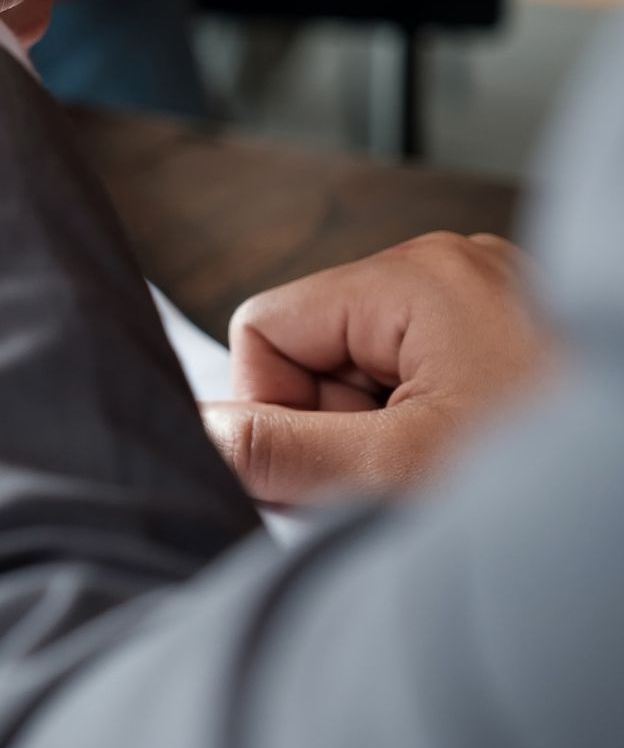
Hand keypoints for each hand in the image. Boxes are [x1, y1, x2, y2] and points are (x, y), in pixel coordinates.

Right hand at [202, 233, 552, 504]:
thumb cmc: (552, 478)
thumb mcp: (397, 473)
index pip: (267, 329)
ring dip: (383, 433)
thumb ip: (277, 453)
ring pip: (367, 370)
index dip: (275, 409)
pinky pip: (421, 376)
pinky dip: (426, 427)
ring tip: (448, 472)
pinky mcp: (513, 334)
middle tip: (401, 479)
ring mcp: (487, 298)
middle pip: (316, 347)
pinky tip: (471, 460)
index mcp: (414, 276)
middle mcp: (449, 268)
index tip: (328, 471)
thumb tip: (194, 432)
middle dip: (338, 424)